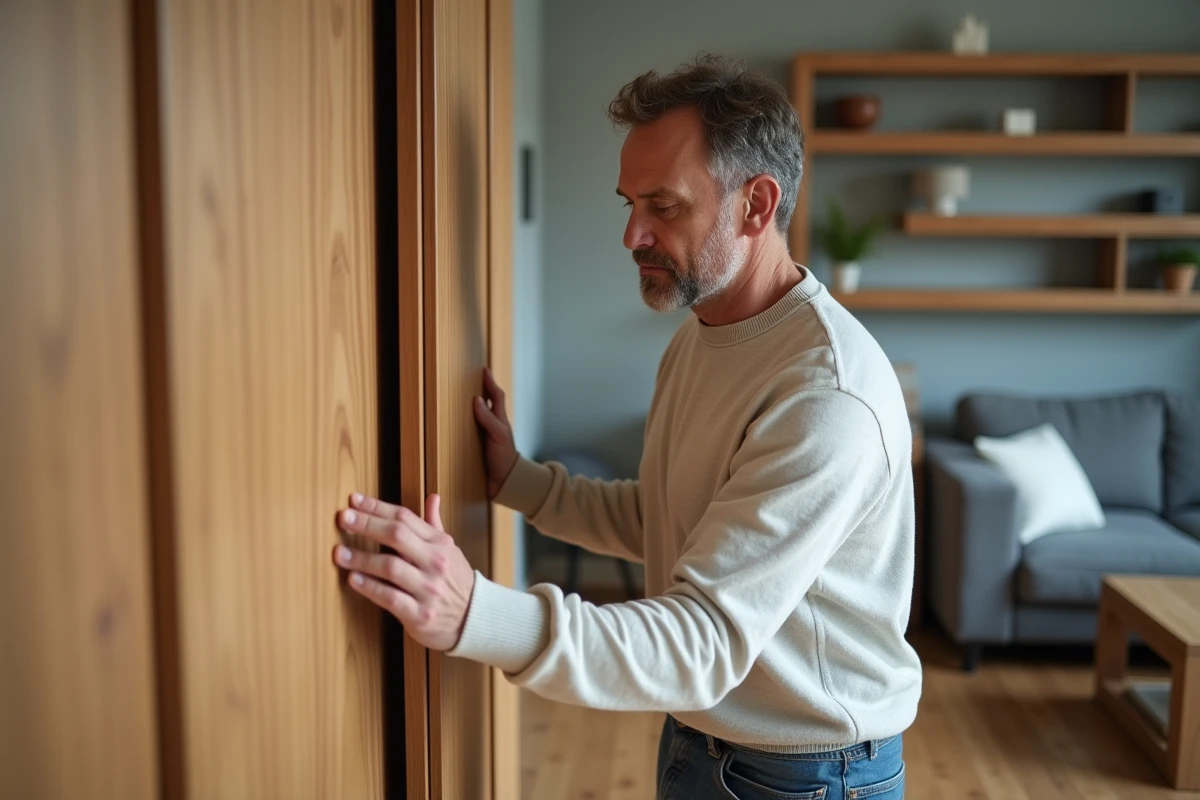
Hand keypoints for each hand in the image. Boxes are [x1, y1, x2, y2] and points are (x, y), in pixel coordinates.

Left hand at [333, 492, 474, 651]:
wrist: (474, 619)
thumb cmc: (455, 582)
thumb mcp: (450, 550)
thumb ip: (434, 524)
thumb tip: (432, 497)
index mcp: (440, 544)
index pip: (405, 518)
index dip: (377, 507)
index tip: (355, 501)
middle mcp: (435, 563)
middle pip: (397, 536)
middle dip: (367, 525)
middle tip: (343, 518)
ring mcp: (428, 589)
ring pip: (391, 567)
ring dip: (362, 558)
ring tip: (340, 552)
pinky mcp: (420, 614)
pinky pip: (391, 598)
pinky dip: (370, 588)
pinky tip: (353, 580)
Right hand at [473, 367, 518, 499]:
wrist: (505, 484)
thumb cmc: (505, 458)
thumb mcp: (498, 436)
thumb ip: (488, 418)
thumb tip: (477, 399)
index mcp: (499, 421)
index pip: (496, 396)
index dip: (490, 382)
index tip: (484, 370)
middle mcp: (492, 427)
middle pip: (487, 404)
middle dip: (481, 391)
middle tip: (470, 380)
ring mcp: (485, 438)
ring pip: (477, 418)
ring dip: (470, 408)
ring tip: (460, 398)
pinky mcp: (477, 450)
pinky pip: (469, 435)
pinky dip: (463, 428)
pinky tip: (453, 427)